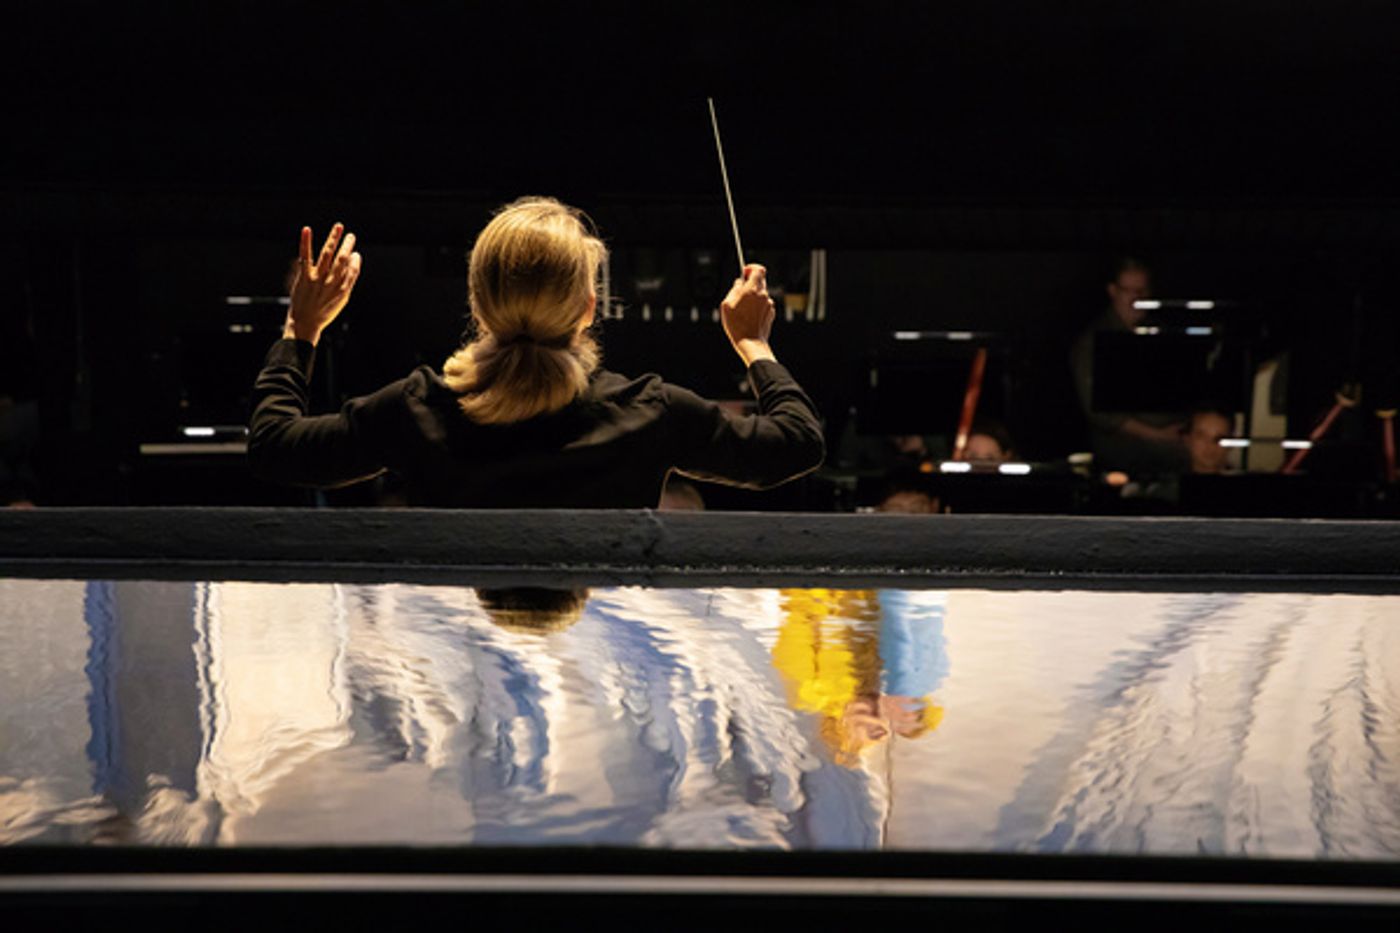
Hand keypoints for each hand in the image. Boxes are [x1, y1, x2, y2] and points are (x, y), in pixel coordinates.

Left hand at [284, 223, 361, 344]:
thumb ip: (348, 281)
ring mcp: (317, 280)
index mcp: (343, 290)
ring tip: (339, 227)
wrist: (305, 324)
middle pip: (342, 260)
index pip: (353, 270)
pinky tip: (307, 230)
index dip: (355, 260)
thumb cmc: (323, 312)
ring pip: (327, 254)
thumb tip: (353, 261)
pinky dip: (306, 242)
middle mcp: (332, 283)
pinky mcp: (304, 277)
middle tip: (351, 235)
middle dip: (348, 245)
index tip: (355, 254)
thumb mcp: (341, 300)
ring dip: (334, 238)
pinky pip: (306, 257)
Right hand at [720, 263, 775, 365]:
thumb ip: (734, 289)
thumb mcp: (727, 304)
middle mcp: (763, 295)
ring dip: (753, 297)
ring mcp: (768, 304)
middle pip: (760, 281)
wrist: (750, 342)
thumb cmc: (737, 324)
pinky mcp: (771, 313)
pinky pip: (764, 304)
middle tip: (740, 292)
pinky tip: (749, 316)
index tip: (745, 272)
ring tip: (743, 308)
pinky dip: (757, 306)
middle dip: (750, 284)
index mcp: (753, 289)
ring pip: (761, 294)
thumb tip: (739, 283)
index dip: (751, 268)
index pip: (758, 269)